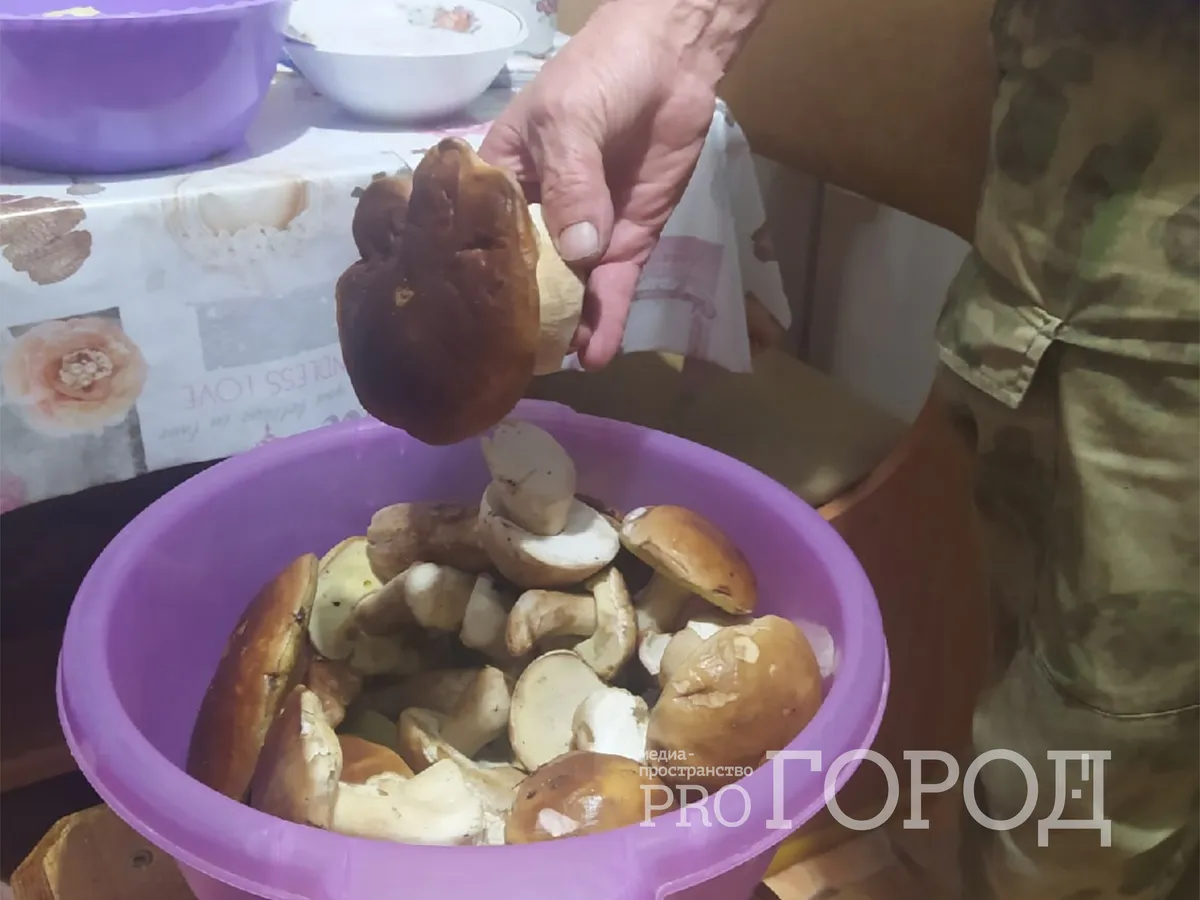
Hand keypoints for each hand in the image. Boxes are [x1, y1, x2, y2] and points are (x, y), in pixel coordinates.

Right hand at [479, 0, 721, 369]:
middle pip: (521, 277)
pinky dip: (605, 319)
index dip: (467, 279)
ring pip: (567, 292)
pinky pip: (612, 288)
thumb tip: (577, 252)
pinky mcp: (626, 244)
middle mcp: (536, 218)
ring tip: (553, 368)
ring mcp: (584, 236)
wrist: (674, 60)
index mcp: (502, 183)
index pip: (475, 237)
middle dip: (516, 319)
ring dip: (562, 329)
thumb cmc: (601, 74)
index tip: (458, 325)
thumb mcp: (568, 120)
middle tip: (504, 365)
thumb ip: (570, 184)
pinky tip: (594, 354)